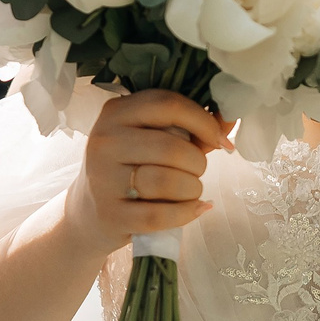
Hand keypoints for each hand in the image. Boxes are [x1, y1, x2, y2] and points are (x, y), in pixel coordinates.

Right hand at [62, 90, 225, 255]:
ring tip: (190, 191)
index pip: (169, 104)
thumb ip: (192, 128)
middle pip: (172, 147)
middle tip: (197, 171)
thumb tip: (231, 119)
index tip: (219, 140)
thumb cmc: (133, 167)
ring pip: (167, 181)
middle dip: (198, 163)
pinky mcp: (109, 214)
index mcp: (117, 111)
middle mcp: (105, 140)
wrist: (89, 211)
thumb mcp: (154, 139)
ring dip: (192, 189)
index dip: (204, 122)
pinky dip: (186, 213)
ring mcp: (103, 178)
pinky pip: (160, 215)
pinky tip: (194, 209)